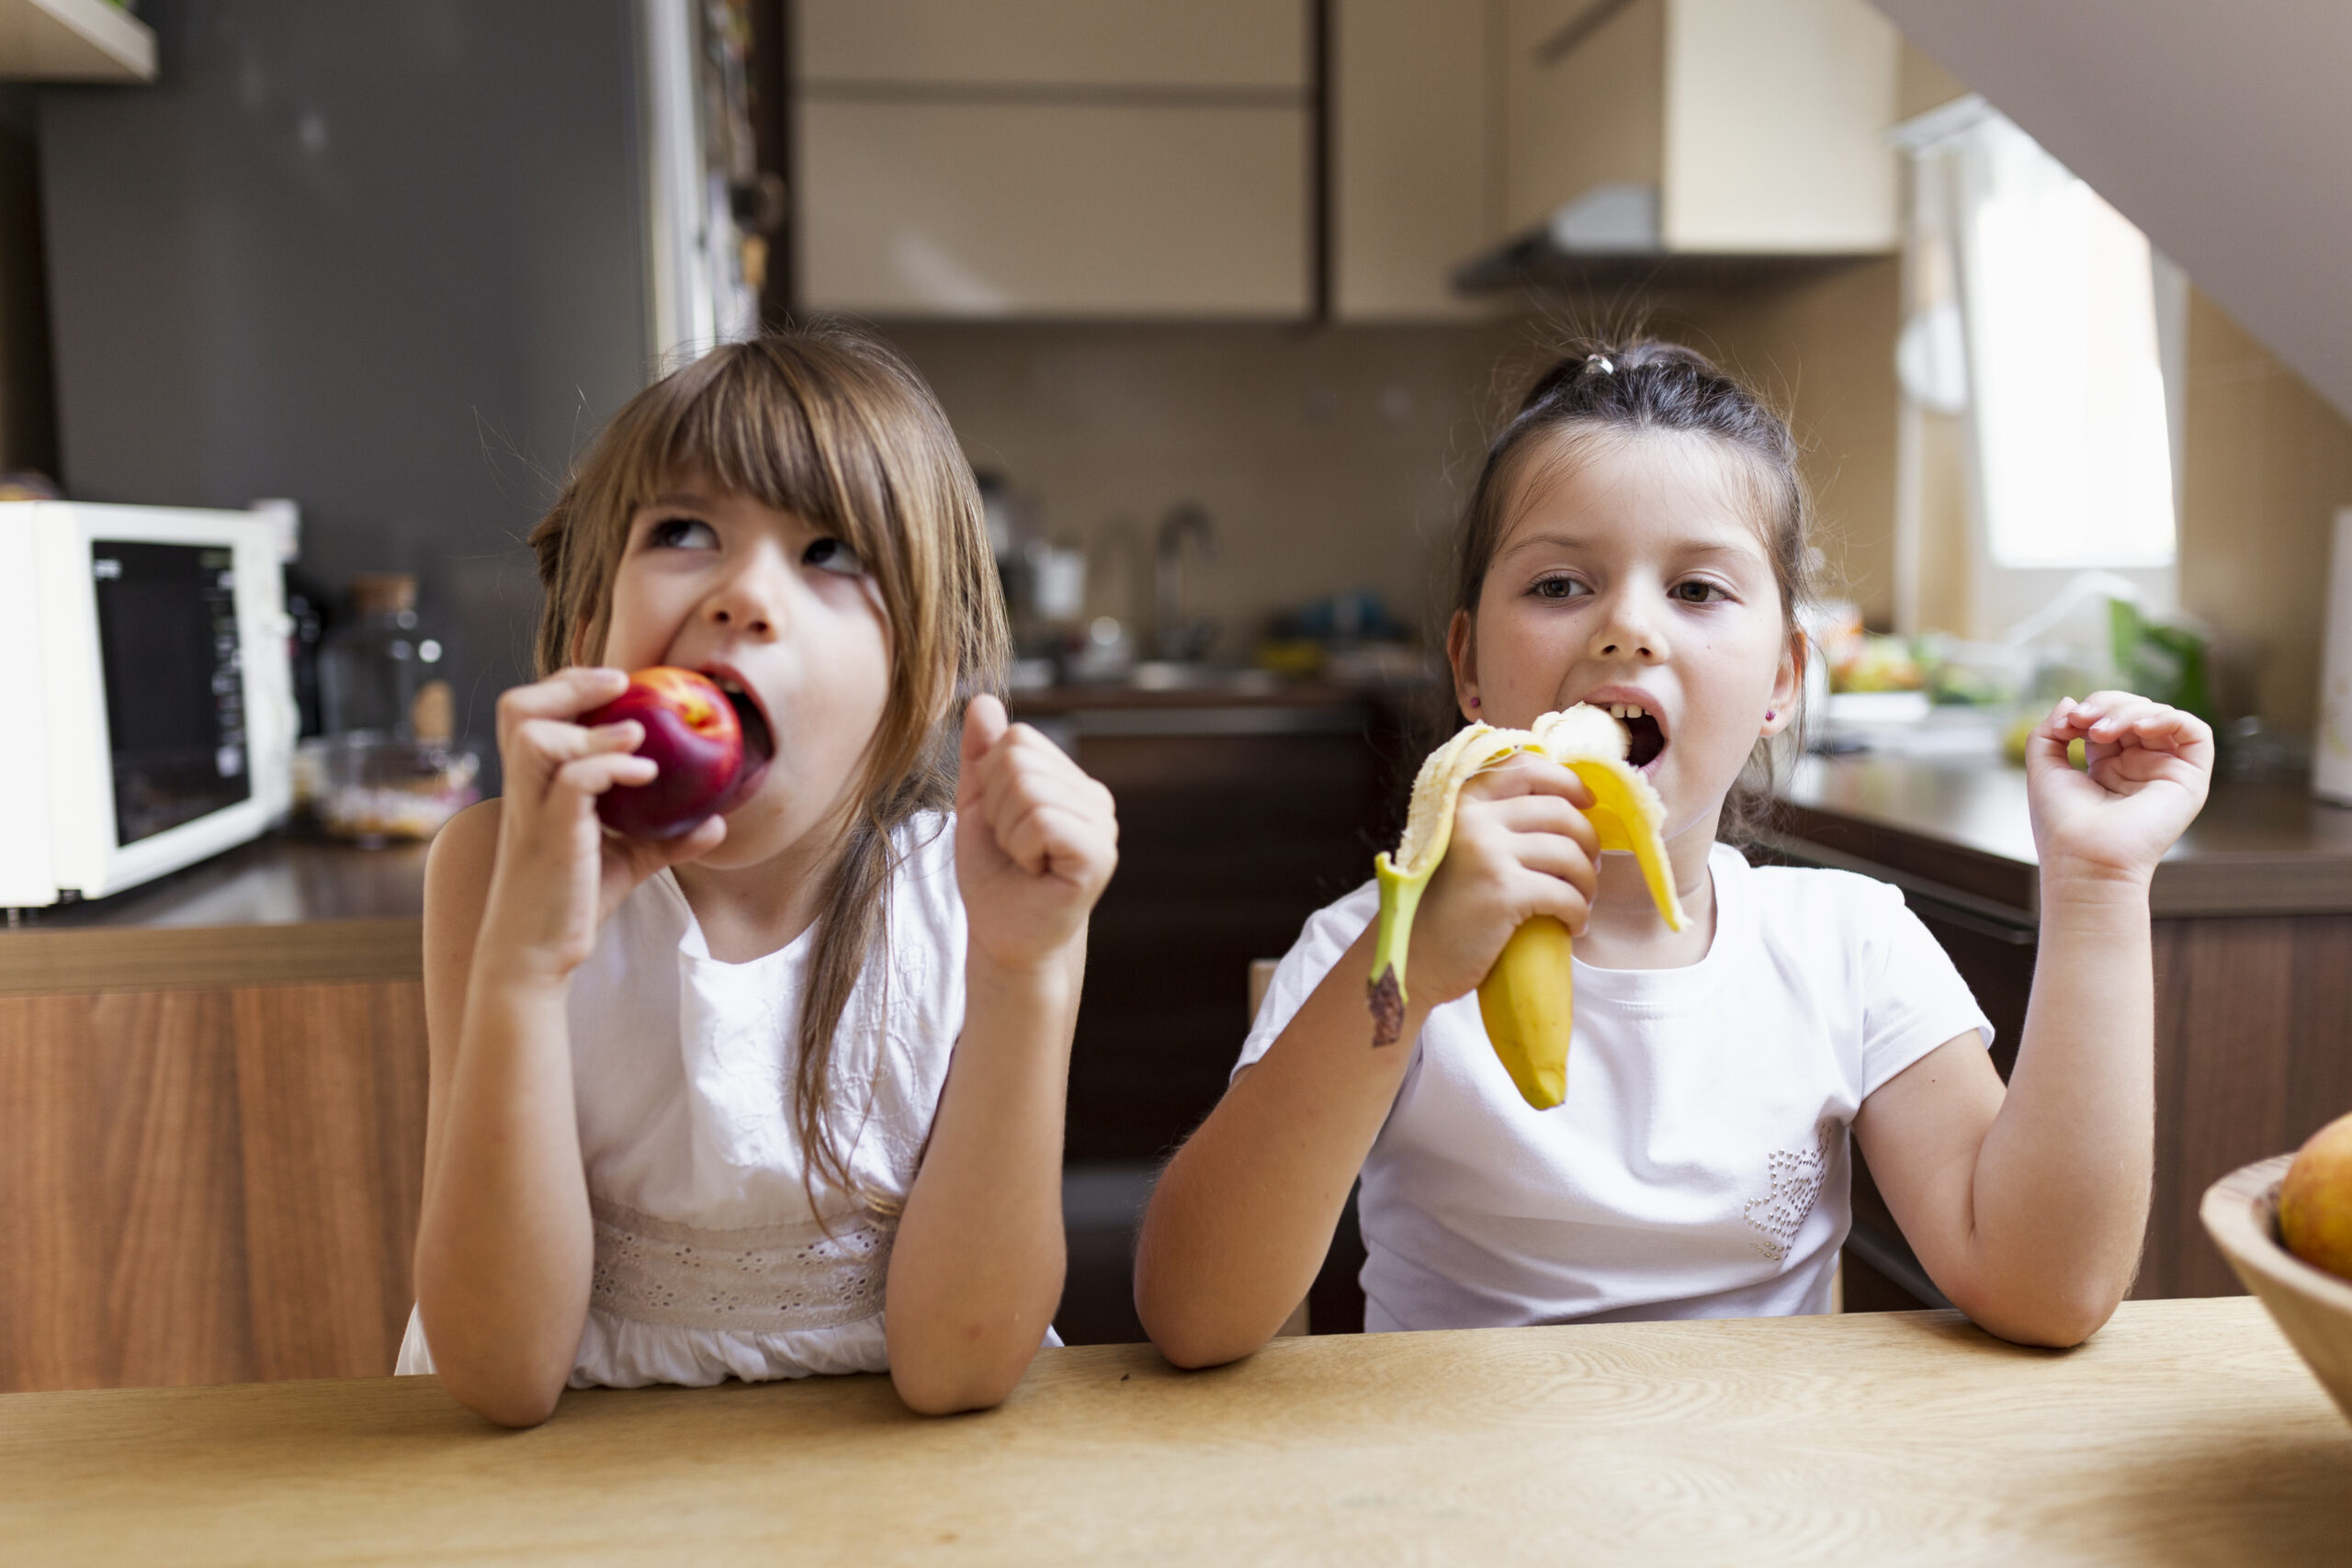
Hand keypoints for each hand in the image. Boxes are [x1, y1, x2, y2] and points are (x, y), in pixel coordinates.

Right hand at [479, 667, 726, 980]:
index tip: (617, 684)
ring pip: (535, 735)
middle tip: (620, 685)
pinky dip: (609, 766)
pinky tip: (645, 773)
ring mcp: (532, 810)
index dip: (567, 686)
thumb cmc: (572, 902)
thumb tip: (717, 823)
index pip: (531, 713)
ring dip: (590, 726)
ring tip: (637, 733)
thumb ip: (665, 838)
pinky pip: (571, 781)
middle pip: (517, 708)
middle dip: (568, 684)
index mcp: (533, 784)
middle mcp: (524, 789)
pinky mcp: (549, 835)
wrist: (536, 954)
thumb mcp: (626, 861)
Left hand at [955, 694, 1118, 972]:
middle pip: (1019, 759)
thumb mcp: (978, 807)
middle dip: (996, 808)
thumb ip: (982, 756)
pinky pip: (1042, 821)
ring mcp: (1103, 826)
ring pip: (1028, 788)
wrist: (1004, 938)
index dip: (991, 783)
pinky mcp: (1098, 855)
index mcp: (1071, 782)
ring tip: (1024, 861)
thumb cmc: (994, 877)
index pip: (1017, 739)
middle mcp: (1095, 798)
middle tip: (1012, 848)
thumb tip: (981, 700)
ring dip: (1007, 832)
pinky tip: (1035, 871)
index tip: (1002, 826)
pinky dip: (1022, 848)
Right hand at [1407, 755, 1598, 1005]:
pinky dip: (1579, 913)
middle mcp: (1474, 819)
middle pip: (1558, 812)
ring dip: (1587, 880)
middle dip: (1587, 840)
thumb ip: (1490, 823)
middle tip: (1590, 866)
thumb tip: (1562, 809)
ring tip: (1583, 899)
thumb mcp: (1455, 848)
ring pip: (1569, 853)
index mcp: (1462, 803)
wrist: (1412, 959)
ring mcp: (1488, 853)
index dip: (1567, 781)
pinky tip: (1574, 926)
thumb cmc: (1439, 909)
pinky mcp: (1503, 892)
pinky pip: (1565, 895)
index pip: (1525, 769)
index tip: (1587, 803)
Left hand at [2025, 691, 2213, 887]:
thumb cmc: (2062, 825)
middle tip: (2081, 721)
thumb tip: (2069, 701)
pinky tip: (2140, 728)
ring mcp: (2165, 771)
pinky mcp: (2190, 779)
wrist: (2084, 860)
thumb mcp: (2044, 768)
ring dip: (2128, 712)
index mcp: (2108, 766)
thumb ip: (2050, 731)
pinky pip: (2195, 732)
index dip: (2089, 709)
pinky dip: (2169, 718)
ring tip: (2099, 731)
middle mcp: (2140, 767)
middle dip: (2107, 705)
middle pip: (2135, 710)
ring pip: (2160, 716)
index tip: (2064, 724)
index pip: (2109, 717)